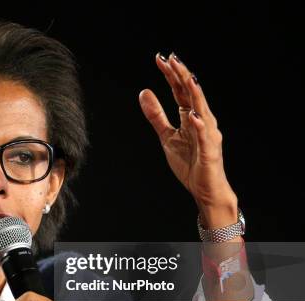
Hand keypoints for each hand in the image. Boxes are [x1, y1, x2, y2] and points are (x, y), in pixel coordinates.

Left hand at [139, 52, 238, 227]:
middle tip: (171, 58)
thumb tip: (144, 92)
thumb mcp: (166, 136)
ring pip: (202, 110)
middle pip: (191, 94)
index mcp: (190, 116)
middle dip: (182, 76)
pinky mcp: (209, 151)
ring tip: (187, 77)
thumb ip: (156, 115)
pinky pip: (204, 136)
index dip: (171, 75)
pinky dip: (199, 126)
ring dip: (195, 93)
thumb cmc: (190, 162)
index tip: (160, 58)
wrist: (205, 189)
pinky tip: (193, 115)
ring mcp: (208, 135)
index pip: (180, 91)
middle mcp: (202, 121)